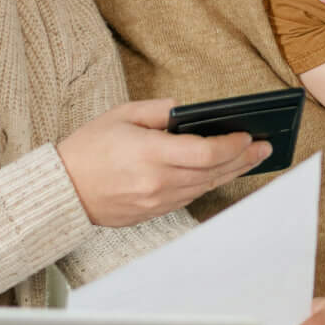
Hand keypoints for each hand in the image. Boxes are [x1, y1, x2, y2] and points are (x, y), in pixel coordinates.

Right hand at [56, 99, 267, 226]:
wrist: (61, 190)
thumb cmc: (87, 147)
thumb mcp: (122, 115)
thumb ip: (160, 111)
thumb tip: (188, 112)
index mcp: (150, 155)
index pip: (205, 151)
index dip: (232, 144)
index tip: (247, 134)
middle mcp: (157, 182)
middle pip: (212, 172)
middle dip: (242, 158)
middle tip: (264, 147)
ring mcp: (155, 202)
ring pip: (204, 187)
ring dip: (229, 172)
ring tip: (249, 159)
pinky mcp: (152, 213)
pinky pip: (188, 197)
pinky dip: (207, 183)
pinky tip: (219, 172)